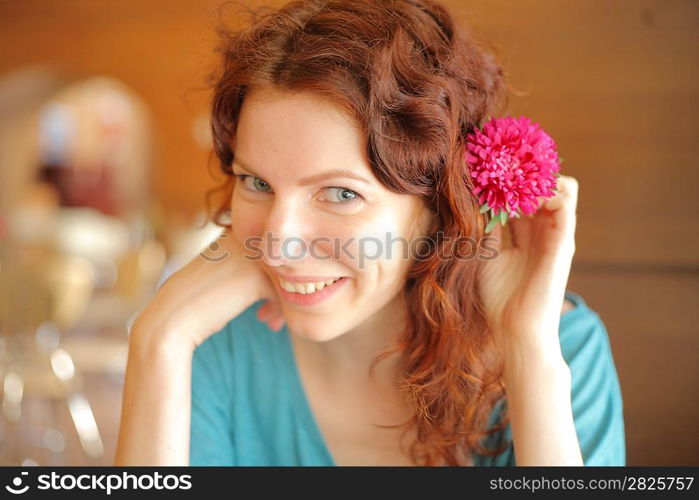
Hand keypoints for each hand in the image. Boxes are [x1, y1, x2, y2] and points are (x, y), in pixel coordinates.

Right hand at [132, 226, 277, 348]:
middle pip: (280, 264)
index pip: (269, 253)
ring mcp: (250, 254)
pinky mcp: (256, 275)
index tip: (267, 301)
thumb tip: (288, 278)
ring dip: (281, 301)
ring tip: (271, 320)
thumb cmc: (196, 301)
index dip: (272, 278)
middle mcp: (243, 238)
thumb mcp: (223, 275)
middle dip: (279, 291)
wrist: (172, 318)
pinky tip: (265, 321)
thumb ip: (248, 269)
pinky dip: (278, 310)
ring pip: (285, 278)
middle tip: (272, 315)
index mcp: (234, 233)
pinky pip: (284, 293)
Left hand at [478, 175, 577, 353]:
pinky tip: (518, 194)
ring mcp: (555, 231)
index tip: (483, 161)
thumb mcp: (484, 252)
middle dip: (518, 169)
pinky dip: (545, 188)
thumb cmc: (499, 297)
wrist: (515, 329)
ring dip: (532, 176)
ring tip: (507, 178)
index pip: (520, 190)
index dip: (506, 174)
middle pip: (539, 184)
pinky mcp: (564, 239)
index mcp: (523, 231)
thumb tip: (474, 194)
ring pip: (556, 184)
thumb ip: (485, 225)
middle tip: (494, 160)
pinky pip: (565, 199)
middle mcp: (541, 228)